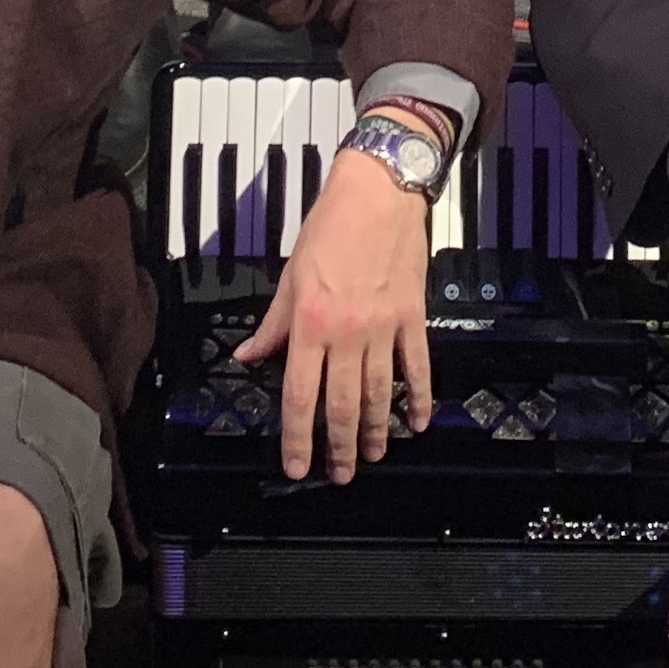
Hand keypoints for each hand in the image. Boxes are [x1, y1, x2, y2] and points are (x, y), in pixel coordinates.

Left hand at [237, 138, 437, 481]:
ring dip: (377, 430)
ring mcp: (383, 328)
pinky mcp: (411, 317)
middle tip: (340, 474)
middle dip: (340, 446)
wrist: (377, 193)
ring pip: (380, 393)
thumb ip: (273, 324)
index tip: (298, 465)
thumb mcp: (291, 275)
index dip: (298, 437)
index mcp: (309, 324)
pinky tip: (418, 421)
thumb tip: (249, 356)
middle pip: (343, 404)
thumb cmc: (329, 228)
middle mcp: (346, 333)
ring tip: (372, 455)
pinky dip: (419, 397)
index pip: (301, 395)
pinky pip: (417, 366)